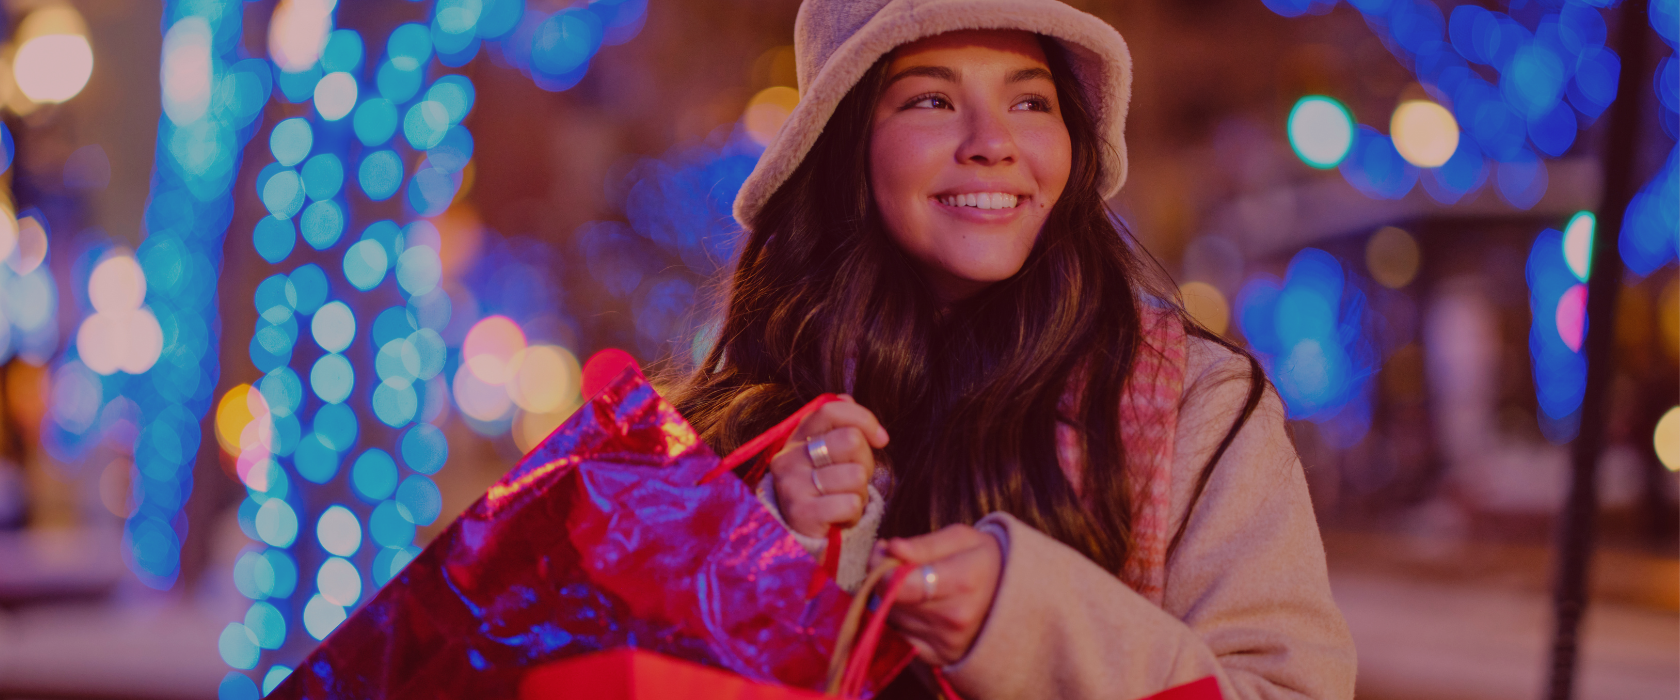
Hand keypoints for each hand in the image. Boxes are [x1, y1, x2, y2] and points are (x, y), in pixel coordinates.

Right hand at [770, 395, 889, 537]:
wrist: (805, 534)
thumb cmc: (825, 488)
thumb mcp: (830, 453)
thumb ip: (839, 424)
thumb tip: (847, 397)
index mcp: (797, 437)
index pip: (831, 409)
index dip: (864, 419)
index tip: (881, 439)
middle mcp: (788, 457)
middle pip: (850, 440)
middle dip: (865, 462)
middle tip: (854, 479)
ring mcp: (791, 486)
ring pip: (854, 475)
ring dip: (859, 492)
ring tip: (843, 499)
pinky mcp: (801, 514)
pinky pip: (850, 504)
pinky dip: (854, 513)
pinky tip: (840, 517)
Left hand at [869, 525, 1003, 665]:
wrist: (1016, 598)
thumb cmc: (984, 561)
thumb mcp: (961, 539)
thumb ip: (924, 544)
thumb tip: (891, 548)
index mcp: (962, 582)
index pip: (901, 584)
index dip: (881, 567)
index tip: (883, 552)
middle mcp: (955, 618)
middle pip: (892, 600)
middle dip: (884, 579)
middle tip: (896, 562)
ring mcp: (947, 643)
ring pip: (892, 618)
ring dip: (892, 600)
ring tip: (913, 584)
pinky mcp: (938, 658)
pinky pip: (898, 637)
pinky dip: (900, 621)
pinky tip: (917, 607)